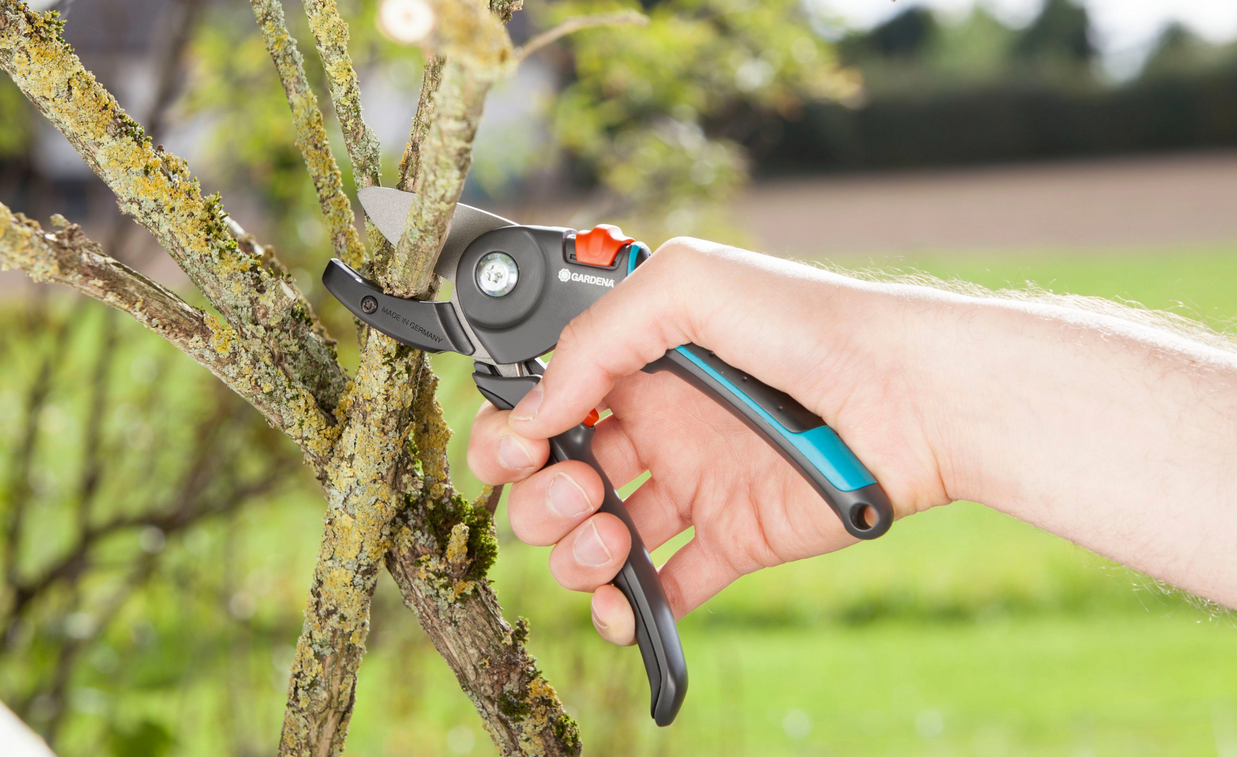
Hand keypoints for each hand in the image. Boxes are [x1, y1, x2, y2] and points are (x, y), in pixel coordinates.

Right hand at [467, 237, 951, 643]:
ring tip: (612, 536)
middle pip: (553, 481)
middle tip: (579, 486)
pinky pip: (664, 589)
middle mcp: (657, 427)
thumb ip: (595, 336)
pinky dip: (630, 611)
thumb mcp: (688, 284)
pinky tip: (626, 604)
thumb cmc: (814, 324)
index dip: (511, 434)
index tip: (518, 447)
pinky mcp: (733, 539)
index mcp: (637, 365)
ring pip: (595, 540)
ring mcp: (693, 486)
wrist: (910, 394)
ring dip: (575, 554)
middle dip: (539, 497)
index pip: (543, 407)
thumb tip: (535, 409)